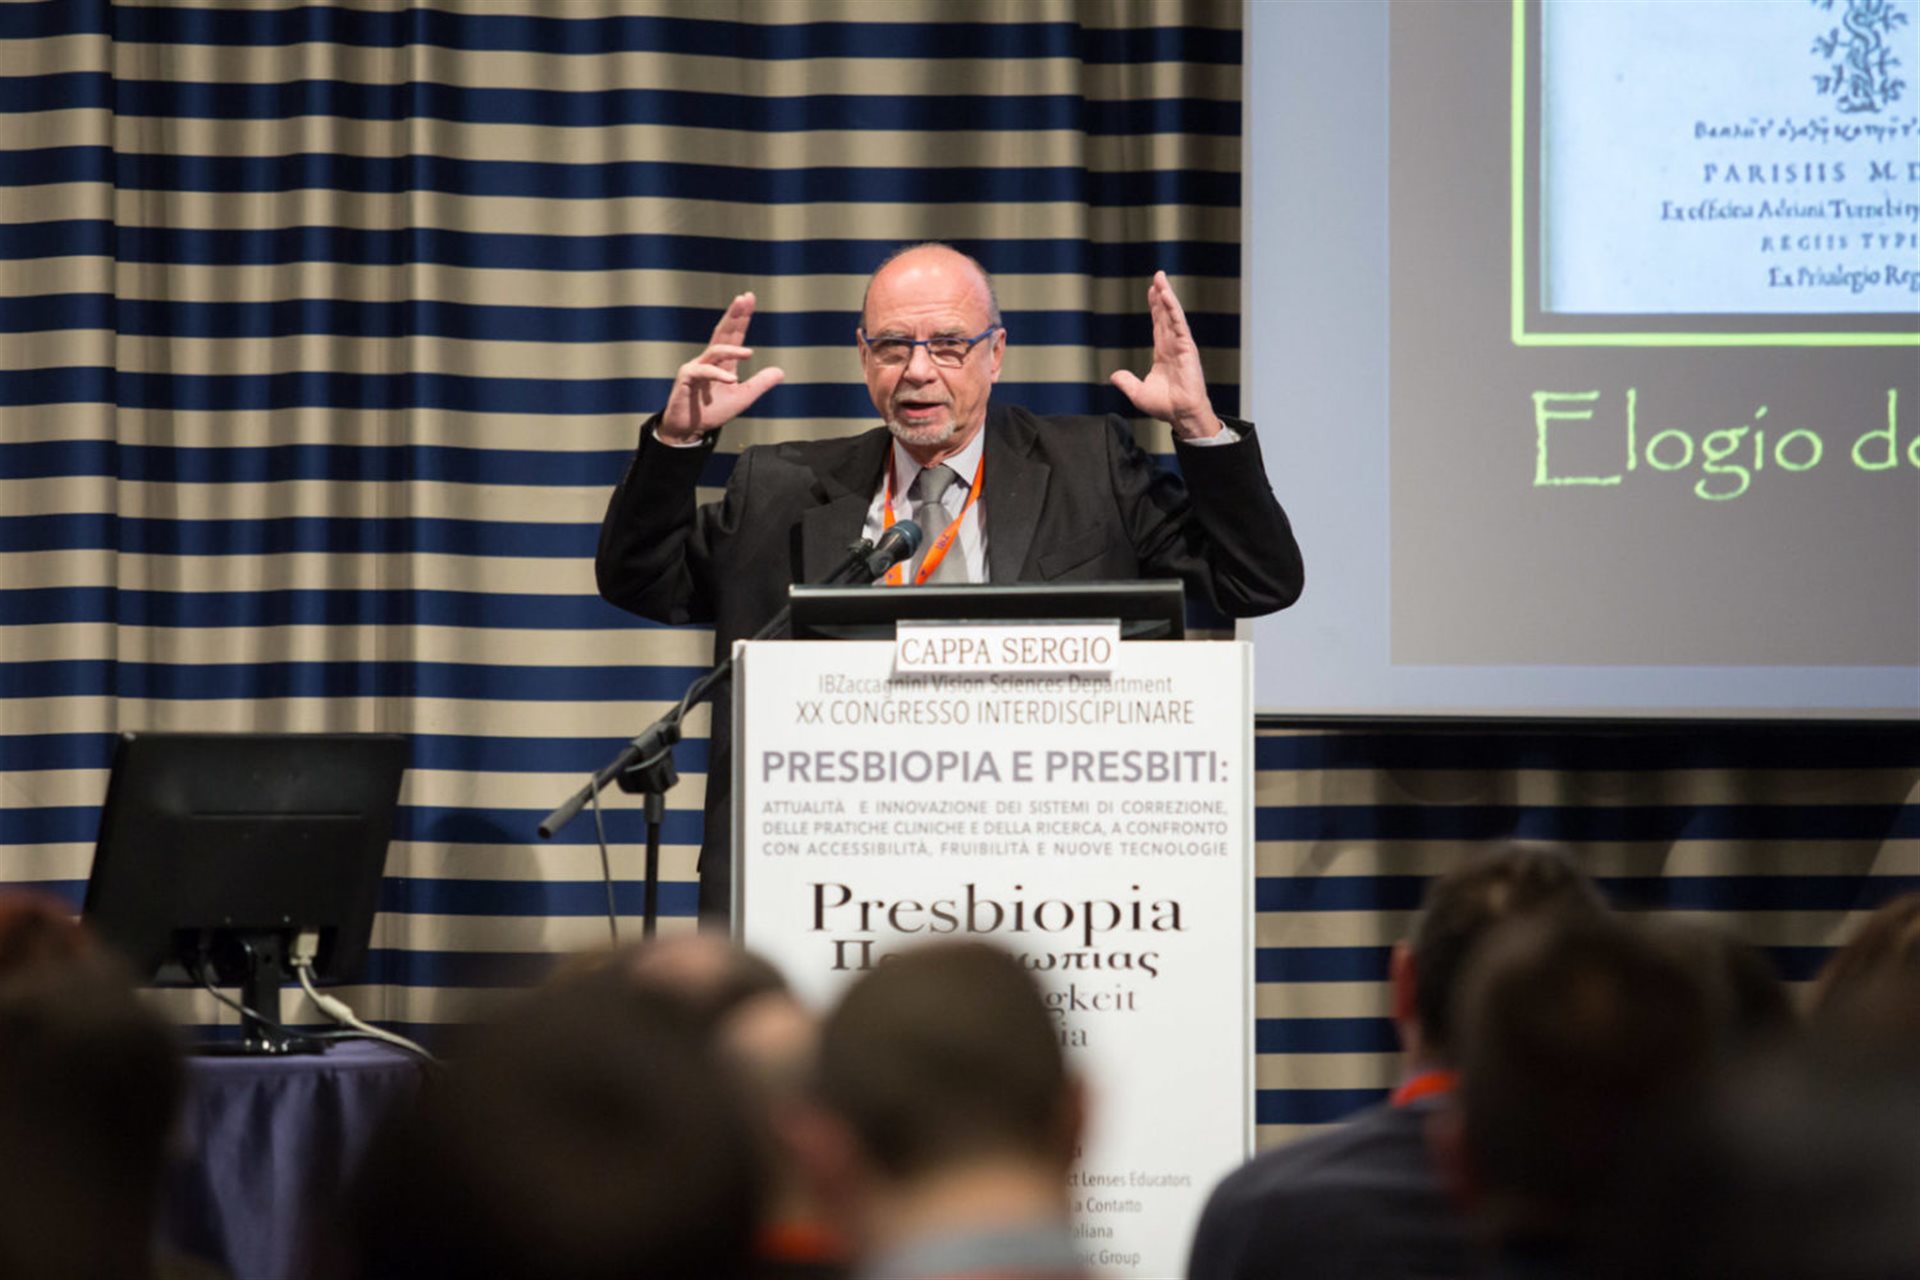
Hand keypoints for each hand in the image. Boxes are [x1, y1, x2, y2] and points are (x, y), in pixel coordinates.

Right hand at [658, 292, 785, 443]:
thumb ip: (760, 384)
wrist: (689, 429)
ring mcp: (696, 366)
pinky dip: (718, 374)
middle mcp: (709, 359)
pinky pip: (703, 372)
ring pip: (715, 351)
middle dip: (733, 316)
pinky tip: (732, 379)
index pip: (734, 335)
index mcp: (723, 361)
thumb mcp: (743, 397)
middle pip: (723, 332)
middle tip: (743, 299)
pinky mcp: (687, 378)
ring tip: (749, 353)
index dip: (742, 317)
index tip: (749, 298)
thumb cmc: (712, 411)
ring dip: (732, 349)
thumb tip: (780, 371)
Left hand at [1108, 271, 1221, 439]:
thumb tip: (1114, 376)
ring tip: (1161, 279)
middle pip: (1165, 315)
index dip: (1155, 308)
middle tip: (1158, 277)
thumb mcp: (1138, 393)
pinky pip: (1179, 325)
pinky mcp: (1187, 348)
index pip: (1158, 325)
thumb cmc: (1165, 407)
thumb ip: (1127, 382)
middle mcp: (1173, 346)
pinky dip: (1173, 310)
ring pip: (1172, 315)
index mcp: (1163, 353)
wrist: (1181, 414)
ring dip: (1167, 296)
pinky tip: (1167, 296)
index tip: (1152, 292)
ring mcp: (1181, 346)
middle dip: (1161, 296)